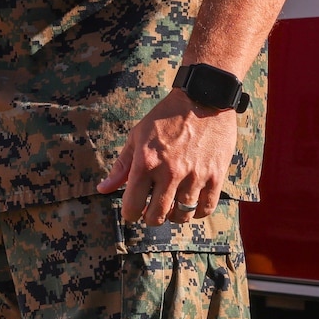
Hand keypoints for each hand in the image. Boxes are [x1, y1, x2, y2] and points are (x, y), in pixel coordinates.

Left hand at [98, 89, 236, 224]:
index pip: (133, 204)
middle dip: (150, 218)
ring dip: (174, 216)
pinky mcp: (216, 176)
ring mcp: (195, 176)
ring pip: (183, 215)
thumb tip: (103, 189)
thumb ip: (121, 166)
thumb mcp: (136, 137)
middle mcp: (170, 172)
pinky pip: (206, 208)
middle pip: (158, 215)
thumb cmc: (165, 118)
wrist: (203, 100)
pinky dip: (197, 213)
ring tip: (171, 208)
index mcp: (146, 162)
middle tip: (151, 213)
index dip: (130, 214)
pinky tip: (191, 205)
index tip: (132, 212)